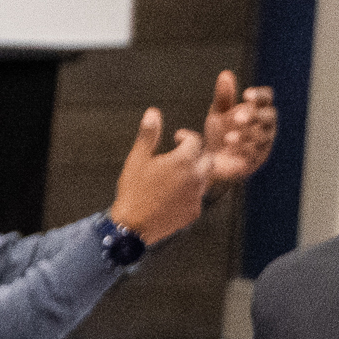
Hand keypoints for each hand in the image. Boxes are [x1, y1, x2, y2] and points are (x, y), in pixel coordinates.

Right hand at [107, 107, 214, 246]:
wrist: (132, 226)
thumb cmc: (133, 190)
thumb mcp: (137, 159)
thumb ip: (148, 135)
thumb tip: (153, 112)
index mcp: (183, 160)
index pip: (195, 140)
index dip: (185, 137)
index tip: (176, 139)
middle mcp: (196, 176)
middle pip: (206, 158)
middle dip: (196, 155)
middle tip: (180, 157)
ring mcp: (197, 195)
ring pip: (204, 178)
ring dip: (193, 174)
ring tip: (175, 177)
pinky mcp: (195, 211)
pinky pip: (197, 197)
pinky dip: (189, 193)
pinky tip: (173, 196)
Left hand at [197, 71, 278, 190]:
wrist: (209, 161)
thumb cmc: (218, 133)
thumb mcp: (218, 113)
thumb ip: (224, 96)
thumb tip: (225, 74)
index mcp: (258, 110)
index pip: (267, 98)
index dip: (259, 95)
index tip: (245, 95)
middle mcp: (266, 125)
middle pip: (269, 116)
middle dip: (254, 116)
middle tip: (237, 118)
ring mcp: (263, 143)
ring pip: (263, 136)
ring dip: (247, 135)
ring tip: (228, 137)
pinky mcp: (257, 160)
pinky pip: (256, 154)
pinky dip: (244, 150)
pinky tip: (231, 148)